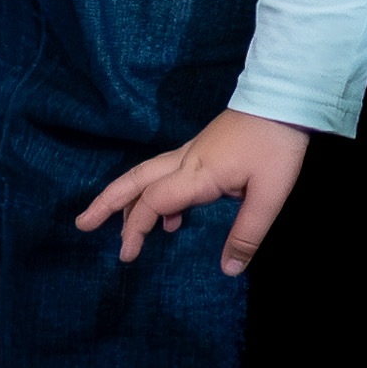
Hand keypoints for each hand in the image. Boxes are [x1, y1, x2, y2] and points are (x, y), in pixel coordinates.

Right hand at [78, 109, 311, 273]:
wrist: (285, 97)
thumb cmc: (277, 145)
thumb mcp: (270, 194)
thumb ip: (247, 233)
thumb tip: (228, 270)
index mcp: (197, 173)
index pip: (153, 202)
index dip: (135, 228)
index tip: (127, 255)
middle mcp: (187, 160)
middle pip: (135, 180)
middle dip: (106, 203)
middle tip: (82, 224)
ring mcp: (194, 151)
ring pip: (147, 173)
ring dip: (126, 197)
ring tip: (114, 225)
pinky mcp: (204, 148)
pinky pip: (167, 173)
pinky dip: (156, 195)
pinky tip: (171, 220)